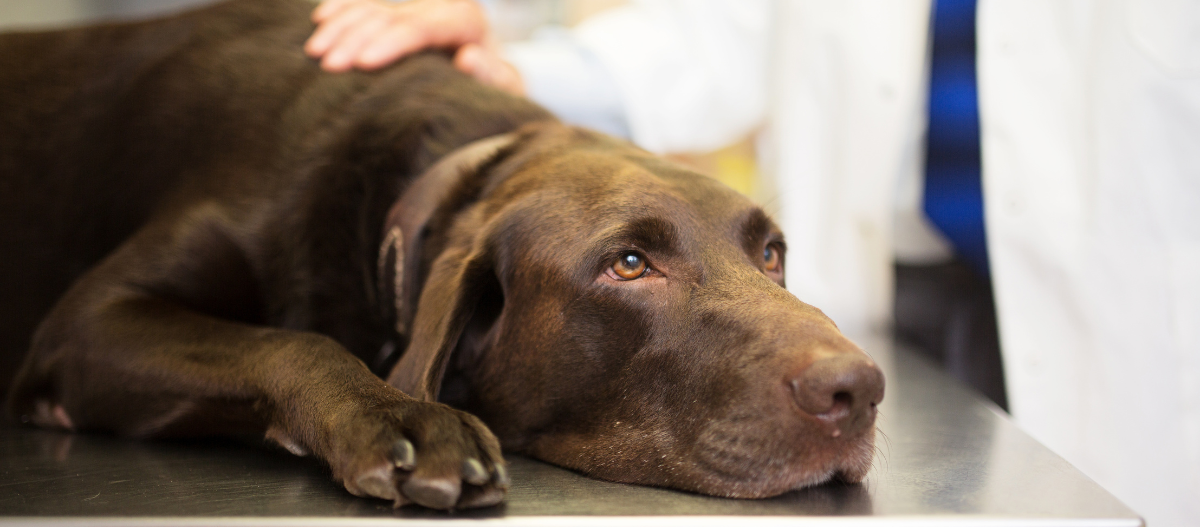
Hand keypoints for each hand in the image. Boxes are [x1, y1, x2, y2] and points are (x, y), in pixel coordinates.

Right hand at [306, 0, 524, 95]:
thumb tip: (469, 57)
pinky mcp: (402, 8)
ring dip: (340, 26)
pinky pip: (367, 1)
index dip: (389, 43)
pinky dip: (343, 8)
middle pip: (389, 15)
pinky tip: (321, 19)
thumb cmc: (496, 89)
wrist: (492, 75)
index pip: (419, 27)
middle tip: (327, 66)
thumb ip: (490, 74)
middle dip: (354, 38)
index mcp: (465, 19)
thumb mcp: (502, 87)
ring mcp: (418, 3)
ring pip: (372, 6)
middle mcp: (440, 5)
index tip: (362, 64)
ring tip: (314, 52)